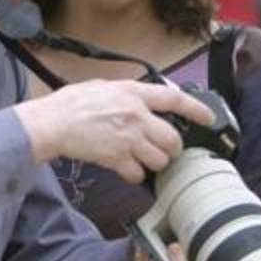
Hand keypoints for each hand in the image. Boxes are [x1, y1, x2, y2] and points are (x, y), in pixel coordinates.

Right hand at [15, 80, 214, 183]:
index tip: (208, 118)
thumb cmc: (73, 103)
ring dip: (156, 163)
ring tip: (144, 159)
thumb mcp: (105, 86)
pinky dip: (135, 174)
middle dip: (173, 148)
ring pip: (160, 159)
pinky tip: (125, 168)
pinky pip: (138, 174)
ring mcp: (128, 138)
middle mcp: (136, 115)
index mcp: (134, 93)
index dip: (197, 109)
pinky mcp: (117, 158)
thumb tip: (146, 98)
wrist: (52, 122)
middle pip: (173, 139)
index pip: (175, 99)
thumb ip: (129, 93)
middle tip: (166, 149)